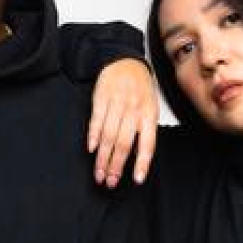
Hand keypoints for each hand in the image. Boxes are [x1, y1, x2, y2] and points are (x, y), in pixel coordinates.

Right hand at [87, 59, 159, 186]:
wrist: (125, 61)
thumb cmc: (140, 88)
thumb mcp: (150, 107)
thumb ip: (145, 131)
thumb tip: (138, 158)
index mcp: (149, 114)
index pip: (148, 143)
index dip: (142, 163)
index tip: (137, 179)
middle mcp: (134, 109)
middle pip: (124, 143)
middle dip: (116, 166)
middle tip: (110, 182)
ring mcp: (117, 103)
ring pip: (109, 136)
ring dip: (103, 158)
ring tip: (99, 173)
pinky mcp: (101, 98)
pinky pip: (97, 120)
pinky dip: (93, 136)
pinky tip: (92, 150)